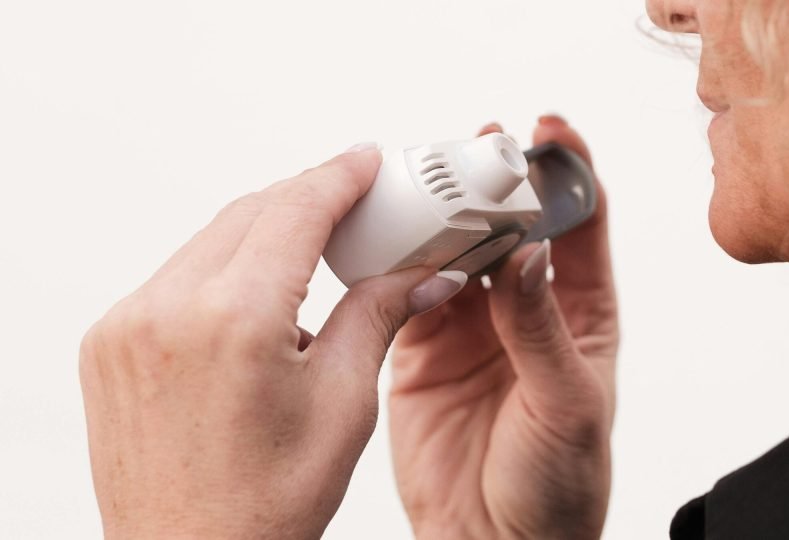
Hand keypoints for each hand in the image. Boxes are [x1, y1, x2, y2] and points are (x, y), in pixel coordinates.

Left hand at [79, 144, 467, 538]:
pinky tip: (260, 304)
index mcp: (234, 321)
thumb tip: (423, 274)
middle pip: (251, 214)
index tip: (366, 160)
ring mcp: (128, 325)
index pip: (295, 212)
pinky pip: (177, 278)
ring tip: (314, 261)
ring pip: (211, 242)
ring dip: (265, 235)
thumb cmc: (265, 505)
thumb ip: (378, 317)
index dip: (339, 177)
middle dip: (306, 200)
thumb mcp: (343, 404)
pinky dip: (225, 272)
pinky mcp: (110, 343)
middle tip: (355, 203)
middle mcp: (167, 310)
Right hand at [389, 118, 618, 538]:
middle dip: (498, 177)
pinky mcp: (420, 348)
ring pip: (455, 247)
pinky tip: (391, 233)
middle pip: (511, 222)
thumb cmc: (558, 485)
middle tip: (480, 144)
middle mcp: (524, 309)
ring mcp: (470, 325)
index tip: (551, 132)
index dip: (568, 170)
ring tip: (428, 177)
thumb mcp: (567, 404)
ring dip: (443, 211)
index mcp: (581, 314)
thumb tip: (527, 252)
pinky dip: (398, 259)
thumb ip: (540, 328)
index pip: (580, 223)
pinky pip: (407, 287)